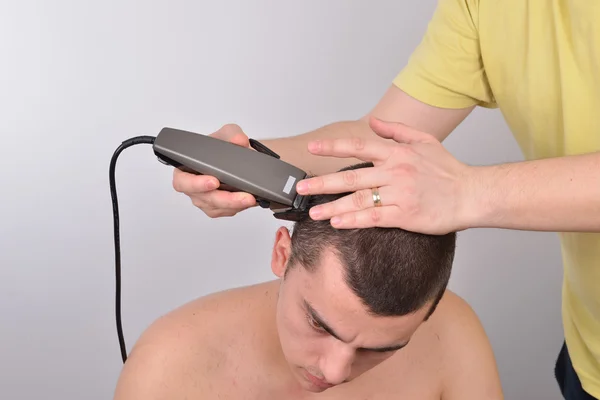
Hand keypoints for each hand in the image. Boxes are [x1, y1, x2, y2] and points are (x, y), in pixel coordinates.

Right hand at [172, 124, 256, 216]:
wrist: (239, 157)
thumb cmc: (224, 147)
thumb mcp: (227, 134)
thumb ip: (232, 134)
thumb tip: (239, 140)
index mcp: (186, 169)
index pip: (182, 181)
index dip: (195, 184)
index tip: (213, 181)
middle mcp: (193, 187)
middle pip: (202, 199)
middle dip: (224, 199)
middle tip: (241, 195)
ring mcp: (205, 200)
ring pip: (216, 208)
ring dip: (234, 205)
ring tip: (250, 198)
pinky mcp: (219, 208)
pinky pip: (227, 211)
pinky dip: (239, 207)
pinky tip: (249, 201)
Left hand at [295, 116, 475, 233]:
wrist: (470, 195)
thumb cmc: (448, 170)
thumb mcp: (425, 141)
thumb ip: (396, 131)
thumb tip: (373, 122)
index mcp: (397, 154)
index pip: (358, 147)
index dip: (333, 148)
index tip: (313, 148)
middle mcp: (395, 172)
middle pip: (351, 177)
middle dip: (322, 183)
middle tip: (302, 188)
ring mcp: (399, 195)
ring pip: (359, 200)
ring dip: (333, 207)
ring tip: (314, 212)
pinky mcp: (405, 215)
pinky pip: (374, 218)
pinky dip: (354, 220)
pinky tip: (338, 223)